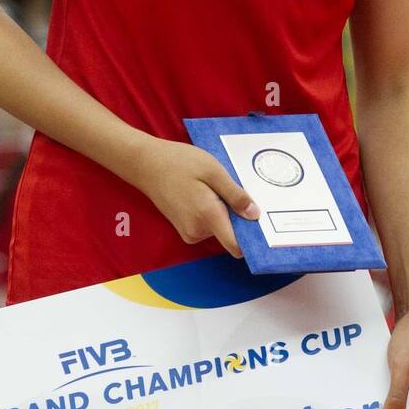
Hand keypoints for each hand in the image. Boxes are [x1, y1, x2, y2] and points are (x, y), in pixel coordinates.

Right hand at [129, 136, 258, 256]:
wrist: (146, 164)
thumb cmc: (180, 162)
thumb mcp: (213, 171)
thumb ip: (235, 195)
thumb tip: (255, 215)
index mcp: (207, 216)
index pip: (235, 245)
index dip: (251, 238)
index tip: (262, 225)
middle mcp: (197, 231)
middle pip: (231, 234)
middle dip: (237, 216)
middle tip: (233, 191)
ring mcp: (189, 233)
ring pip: (220, 228)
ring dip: (224, 212)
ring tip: (215, 188)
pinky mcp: (184, 229)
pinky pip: (209, 226)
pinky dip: (213, 213)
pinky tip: (206, 193)